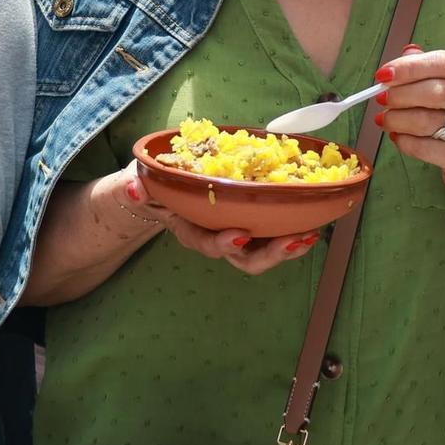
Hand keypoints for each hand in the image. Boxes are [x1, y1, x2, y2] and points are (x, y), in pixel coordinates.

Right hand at [127, 169, 320, 275]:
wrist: (160, 189)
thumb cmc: (151, 186)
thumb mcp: (134, 186)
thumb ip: (132, 189)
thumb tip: (135, 188)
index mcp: (188, 229)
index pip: (204, 242)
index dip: (222, 244)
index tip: (240, 236)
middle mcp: (215, 237)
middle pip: (243, 259)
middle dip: (270, 254)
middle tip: (294, 240)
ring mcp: (235, 233)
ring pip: (263, 252)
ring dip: (288, 246)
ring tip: (310, 235)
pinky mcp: (251, 221)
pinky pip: (273, 232)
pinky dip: (292, 229)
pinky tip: (311, 221)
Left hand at [375, 43, 444, 214]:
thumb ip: (428, 71)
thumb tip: (405, 54)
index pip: (444, 63)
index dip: (411, 67)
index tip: (383, 74)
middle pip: (438, 91)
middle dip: (402, 94)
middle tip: (381, 99)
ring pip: (429, 120)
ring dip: (398, 120)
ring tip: (384, 120)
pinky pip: (426, 148)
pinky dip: (404, 142)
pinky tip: (397, 138)